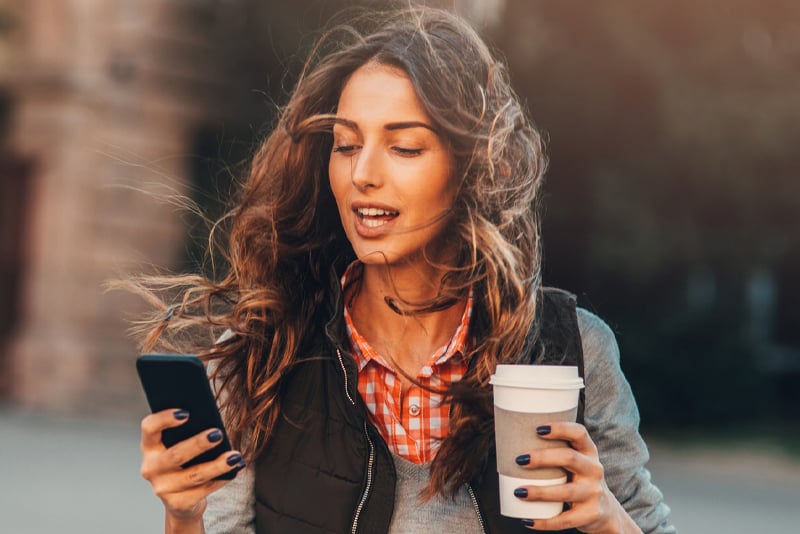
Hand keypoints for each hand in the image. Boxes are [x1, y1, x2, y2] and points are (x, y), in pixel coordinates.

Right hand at [140, 409, 244, 523]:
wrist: (182, 503)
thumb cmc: (185, 463)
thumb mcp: (180, 446)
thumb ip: (189, 433)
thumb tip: (213, 424)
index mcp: (150, 447)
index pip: (149, 428)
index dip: (164, 419)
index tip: (186, 413)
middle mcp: (151, 468)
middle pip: (176, 454)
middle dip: (198, 444)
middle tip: (218, 434)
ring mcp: (163, 488)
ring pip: (194, 474)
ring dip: (218, 465)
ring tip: (235, 456)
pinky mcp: (178, 504)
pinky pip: (204, 489)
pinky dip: (223, 478)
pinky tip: (236, 468)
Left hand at [513, 422, 640, 532]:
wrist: (605, 512)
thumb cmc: (578, 480)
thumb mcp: (575, 462)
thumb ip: (555, 452)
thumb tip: (511, 440)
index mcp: (588, 451)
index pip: (579, 433)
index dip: (560, 428)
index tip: (537, 429)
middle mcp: (594, 469)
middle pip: (570, 458)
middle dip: (543, 458)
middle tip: (520, 460)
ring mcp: (594, 493)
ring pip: (566, 491)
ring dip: (540, 492)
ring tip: (519, 492)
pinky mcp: (590, 514)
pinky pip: (565, 520)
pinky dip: (545, 522)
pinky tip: (527, 520)